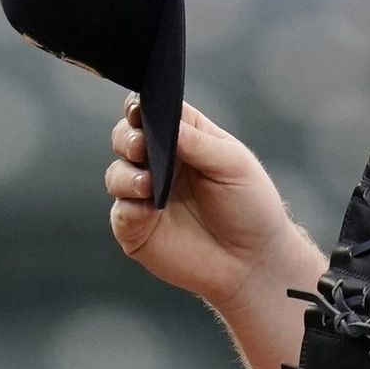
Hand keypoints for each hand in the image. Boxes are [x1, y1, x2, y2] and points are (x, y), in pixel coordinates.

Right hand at [106, 95, 303, 313]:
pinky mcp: (138, 229)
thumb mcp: (233, 164)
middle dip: (125, 138)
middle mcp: (160, 163)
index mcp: (185, 139)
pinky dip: (129, 209)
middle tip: (139, 147)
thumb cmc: (251, 206)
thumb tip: (165, 123)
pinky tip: (148, 211)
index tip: (138, 110)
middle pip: (125, 138)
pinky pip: (120, 214)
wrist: (253, 261)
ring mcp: (146, 196)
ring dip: (125, 175)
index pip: (153, 112)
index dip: (140, 107)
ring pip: (116, 174)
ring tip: (146, 184)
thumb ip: (197, 142)